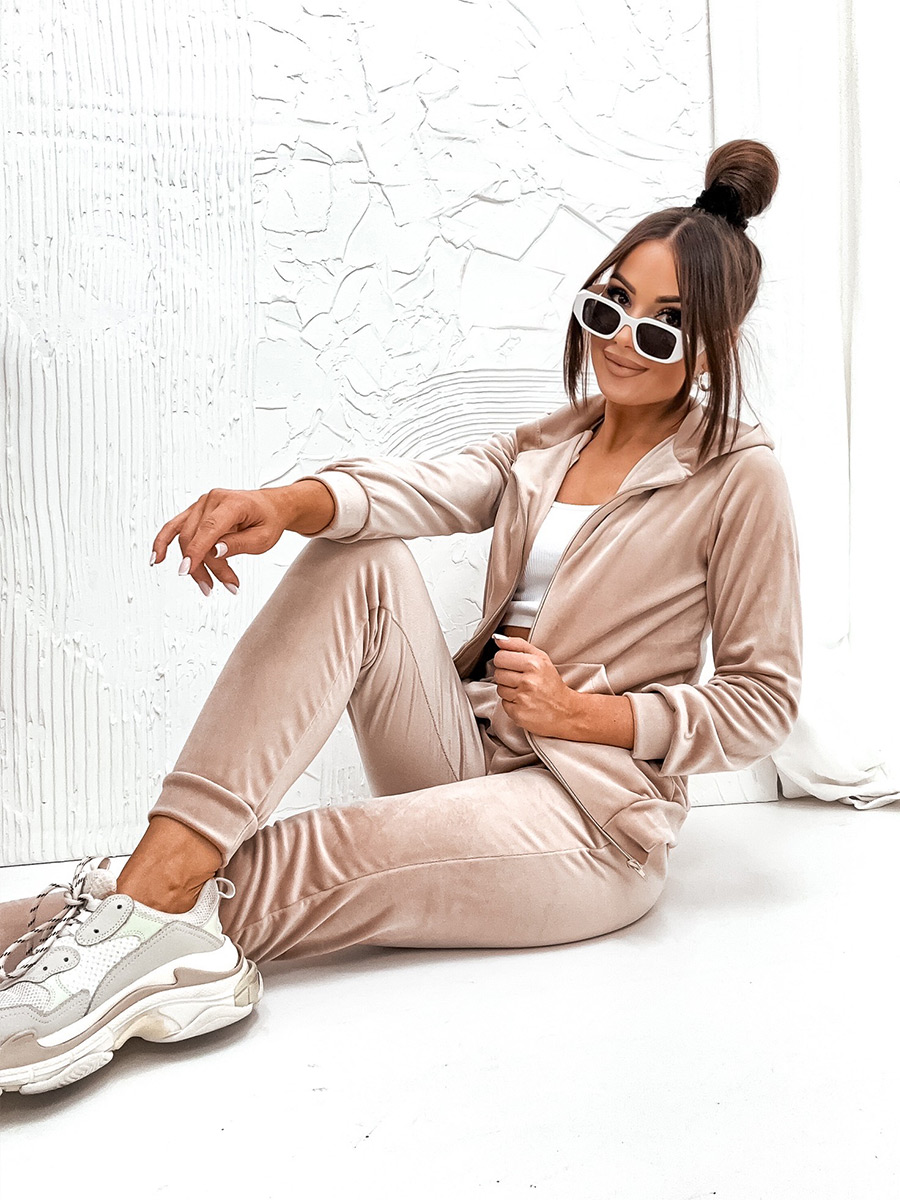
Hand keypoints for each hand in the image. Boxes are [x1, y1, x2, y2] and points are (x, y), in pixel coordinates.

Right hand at [150, 487, 289, 594]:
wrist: (270, 507)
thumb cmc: (268, 520)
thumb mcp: (263, 538)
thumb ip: (239, 544)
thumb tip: (215, 551)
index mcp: (233, 503)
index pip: (208, 527)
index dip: (196, 550)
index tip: (187, 570)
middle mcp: (213, 499)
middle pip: (196, 537)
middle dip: (206, 566)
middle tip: (226, 586)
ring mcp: (202, 504)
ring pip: (186, 538)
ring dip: (195, 565)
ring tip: (208, 585)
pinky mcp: (195, 512)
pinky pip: (175, 527)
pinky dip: (163, 542)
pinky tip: (156, 558)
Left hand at [491, 634, 578, 737]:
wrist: (565, 710)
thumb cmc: (552, 684)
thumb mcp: (541, 658)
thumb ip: (518, 645)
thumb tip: (499, 640)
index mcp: (533, 664)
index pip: (500, 657)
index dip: (505, 661)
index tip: (513, 664)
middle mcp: (528, 681)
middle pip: (498, 673)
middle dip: (507, 676)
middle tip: (520, 679)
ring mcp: (523, 699)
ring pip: (499, 689)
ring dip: (509, 690)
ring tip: (523, 691)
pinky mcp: (518, 713)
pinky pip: (503, 703)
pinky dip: (511, 703)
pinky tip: (523, 701)